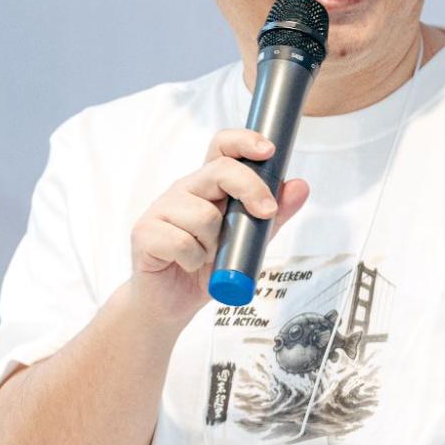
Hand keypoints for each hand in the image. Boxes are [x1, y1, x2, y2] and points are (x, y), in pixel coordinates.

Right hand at [127, 128, 310, 323]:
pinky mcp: (145, 233)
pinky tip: (187, 264)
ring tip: (206, 256)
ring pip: (203, 215)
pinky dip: (193, 260)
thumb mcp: (249, 242)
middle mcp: (185, 190)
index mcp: (207, 186)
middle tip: (266, 213)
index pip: (222, 148)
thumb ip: (273, 216)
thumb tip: (300, 186)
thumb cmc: (205, 268)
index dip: (244, 141)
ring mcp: (162, 209)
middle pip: (219, 171)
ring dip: (214, 244)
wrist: (169, 303)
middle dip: (250, 189)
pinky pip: (182, 242)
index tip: (268, 151)